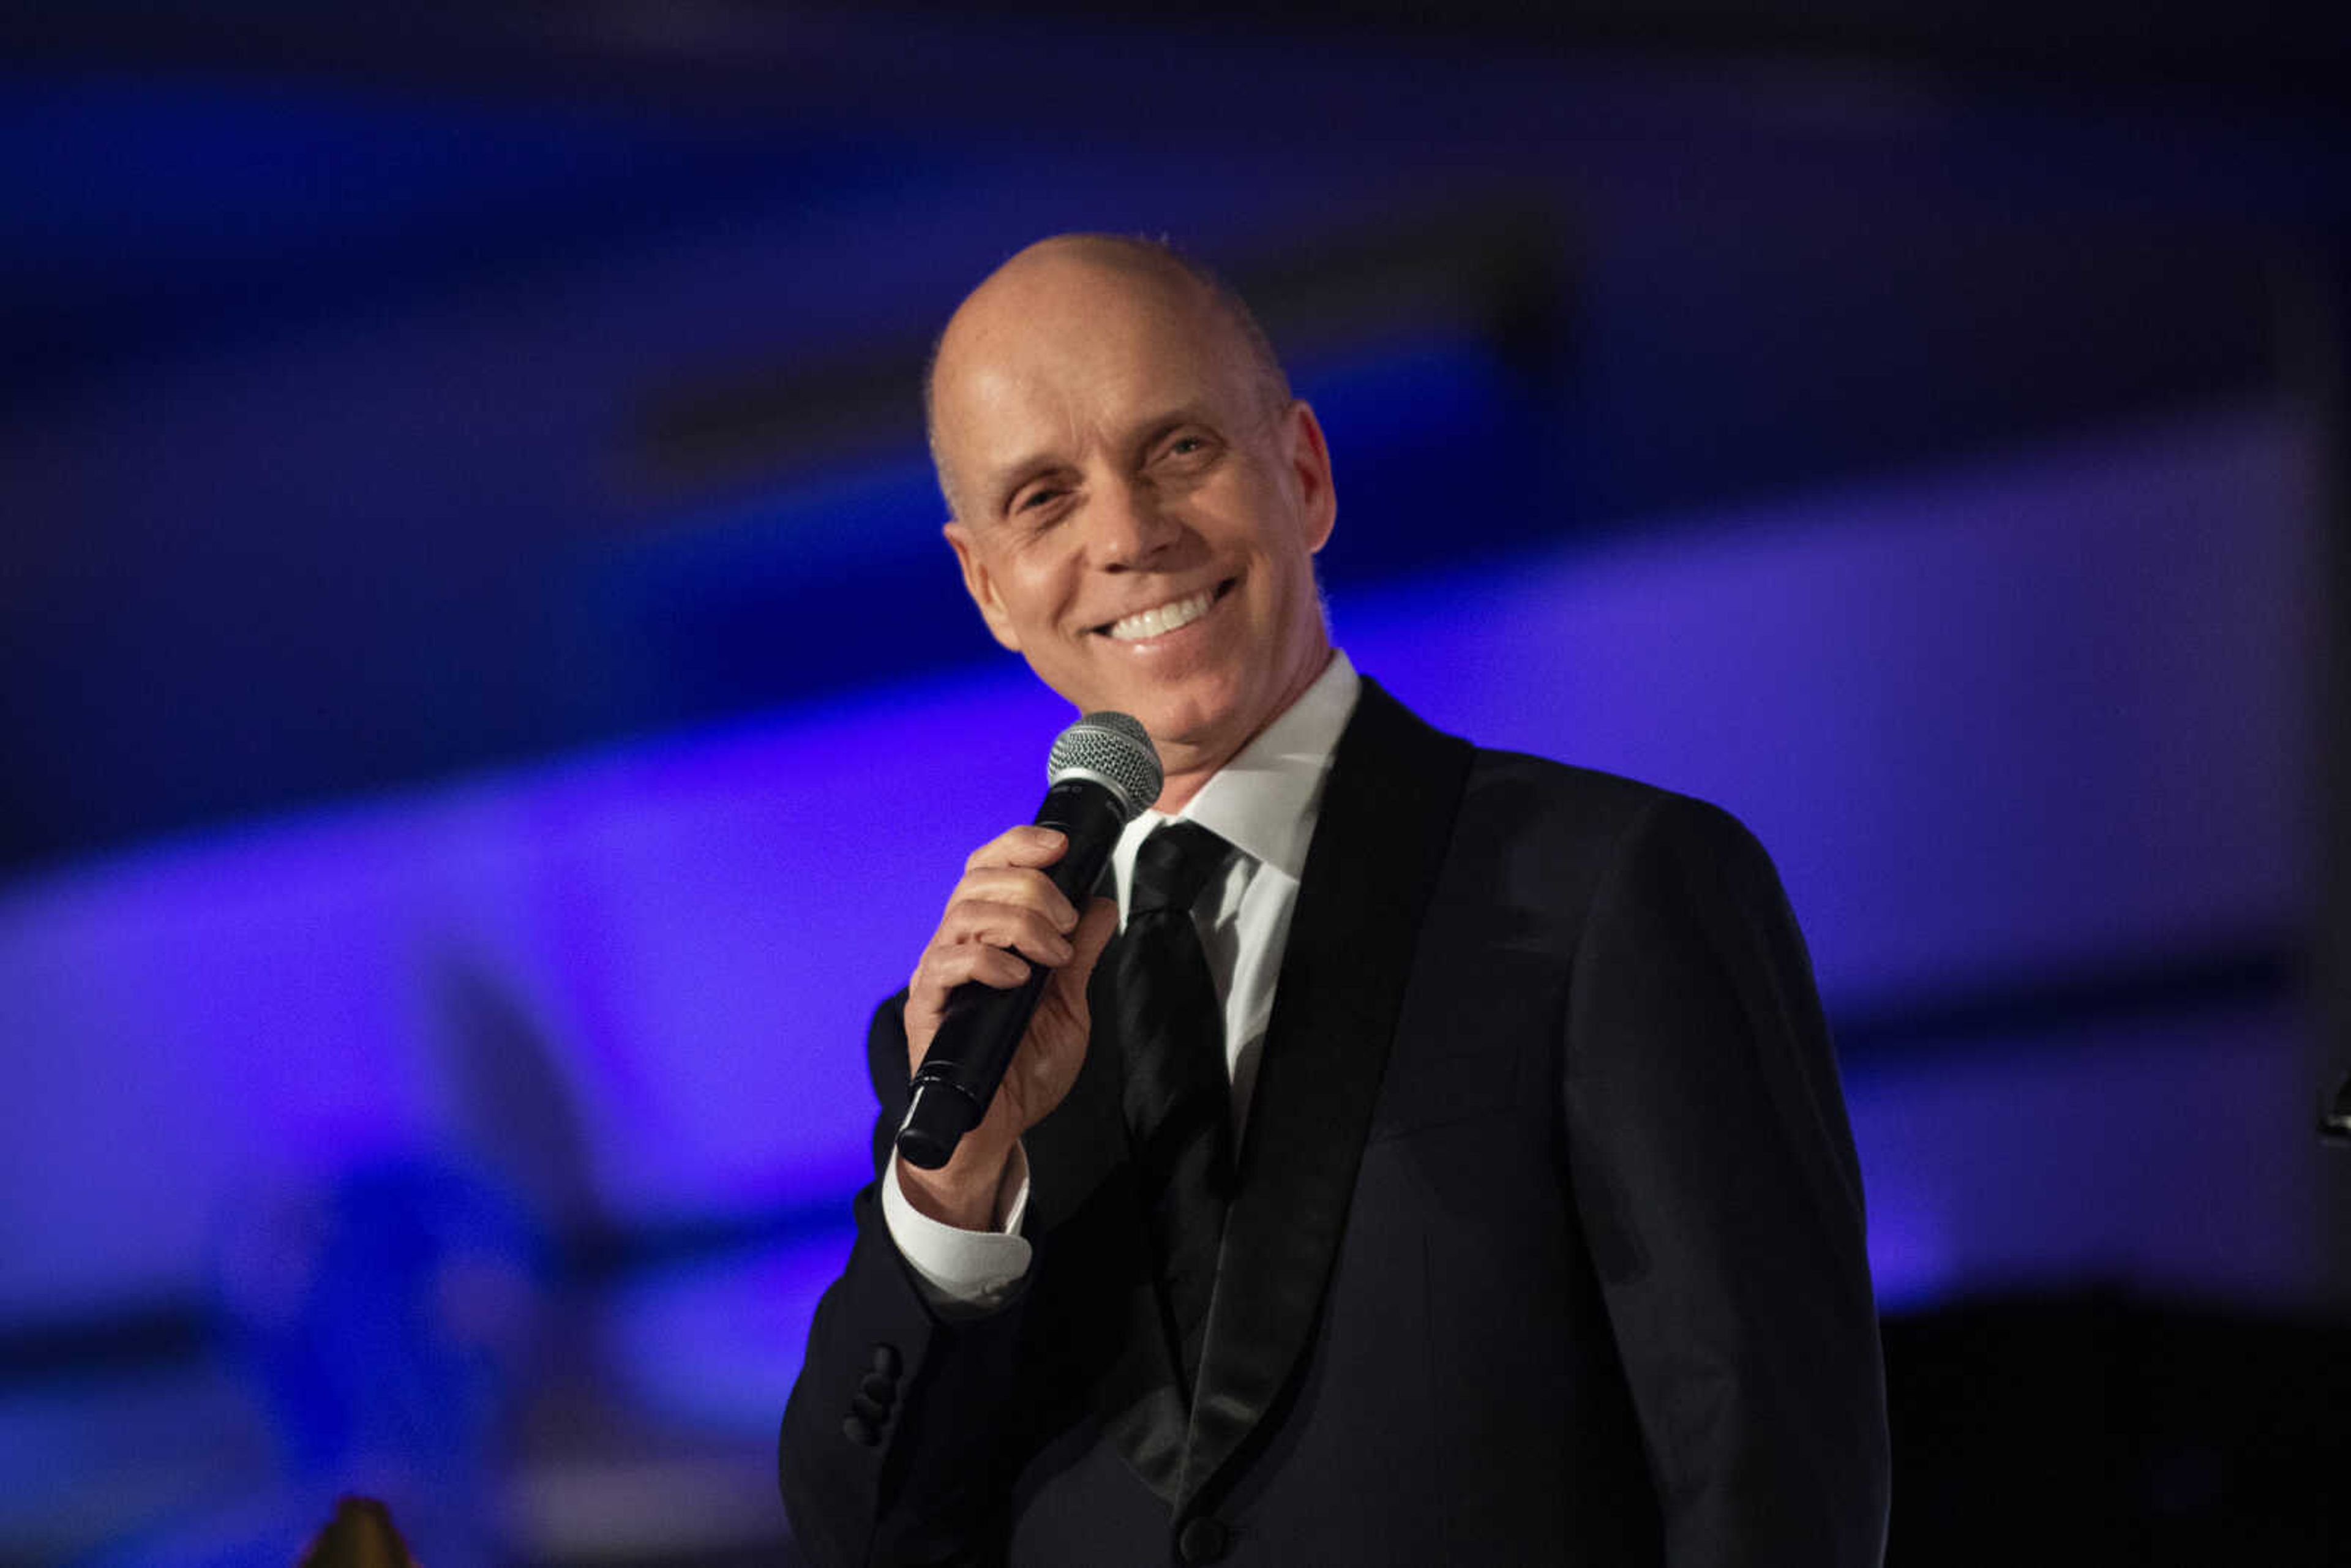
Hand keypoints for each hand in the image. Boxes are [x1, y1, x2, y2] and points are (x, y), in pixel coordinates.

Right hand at [898, 824, 1118, 1228]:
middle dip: (1034, 889)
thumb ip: (1080, 955)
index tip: (1060, 847)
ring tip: (1051, 960)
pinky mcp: (927, 1008)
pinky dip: (989, 962)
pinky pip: (947, 963)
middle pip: (979, 879)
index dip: (1019, 845)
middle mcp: (957, 946)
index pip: (989, 868)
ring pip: (965, 913)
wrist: (997, 1128)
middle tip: (1065, 928)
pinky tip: (1018, 981)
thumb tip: (1101, 904)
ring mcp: (939, 975)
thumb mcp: (1069, 1005)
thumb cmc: (1023, 1069)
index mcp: (987, 937)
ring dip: (1020, 924)